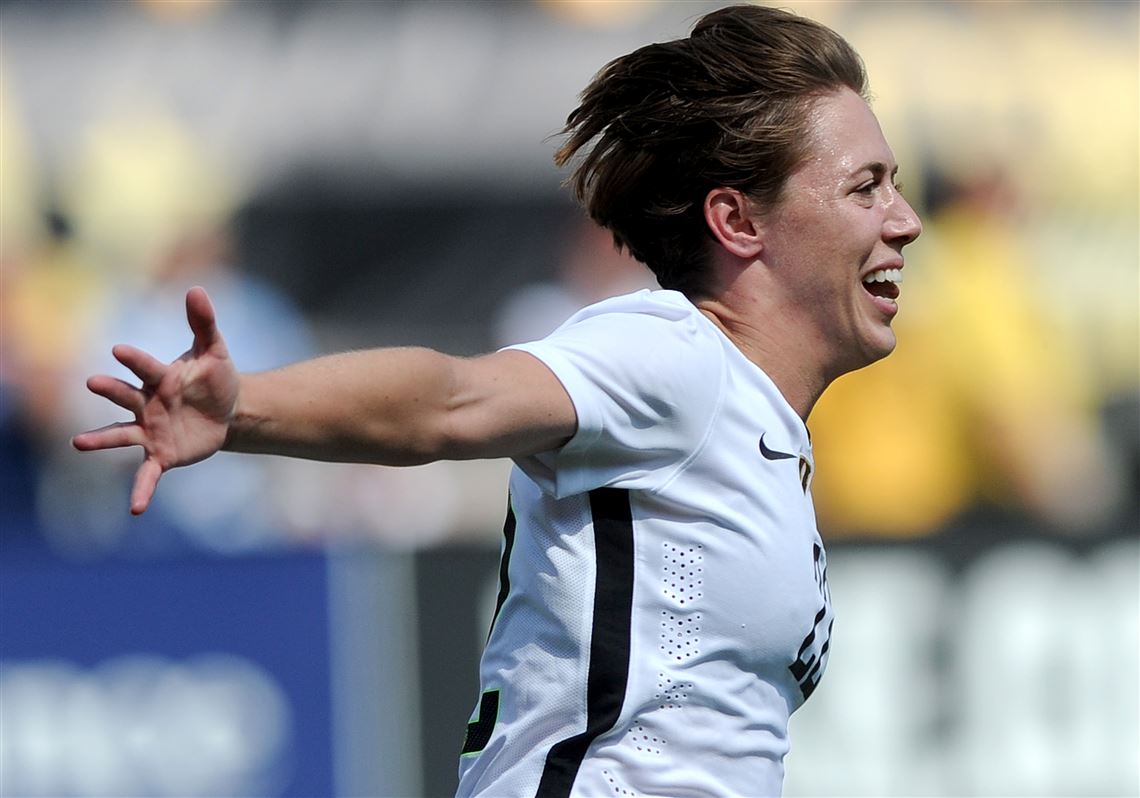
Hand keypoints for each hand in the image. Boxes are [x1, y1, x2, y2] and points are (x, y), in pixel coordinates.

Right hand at [72, 287, 240, 514]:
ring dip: (101, 440)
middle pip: (125, 397)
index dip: (134, 359)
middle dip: (111, 391)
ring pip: (122, 435)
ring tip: (78, 444)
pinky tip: (134, 509)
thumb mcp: (215, 351)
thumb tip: (197, 289)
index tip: (119, 350)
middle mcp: (147, 404)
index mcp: (160, 378)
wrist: (228, 411)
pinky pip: (147, 474)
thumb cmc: (215, 378)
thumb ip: (204, 323)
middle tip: (92, 383)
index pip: (145, 367)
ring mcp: (151, 430)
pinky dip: (141, 490)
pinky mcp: (161, 455)